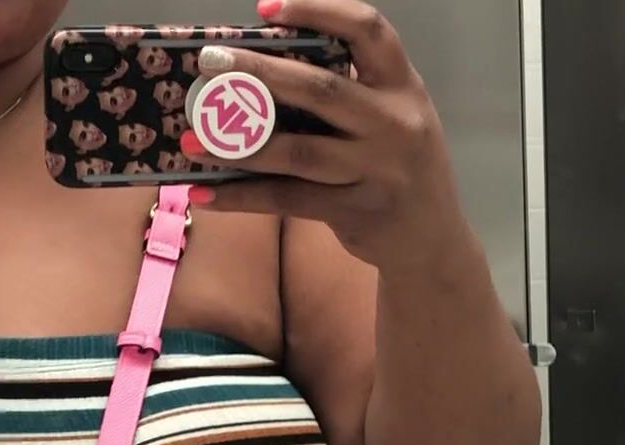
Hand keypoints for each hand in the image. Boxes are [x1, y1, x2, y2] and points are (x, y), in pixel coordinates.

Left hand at [182, 0, 471, 271]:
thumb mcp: (393, 117)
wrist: (433, 241)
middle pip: (320, 88)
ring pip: (298, 152)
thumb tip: (262, 66)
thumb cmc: (398, 166)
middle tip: (209, 62)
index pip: (368, 30)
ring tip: (191, 139)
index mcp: (404, 86)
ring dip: (238, 144)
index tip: (266, 8)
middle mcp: (396, 123)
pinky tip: (206, 193)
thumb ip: (350, 89)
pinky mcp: (356, 212)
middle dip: (257, 72)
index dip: (318, 9)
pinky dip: (243, 196)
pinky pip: (289, 200)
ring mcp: (378, 170)